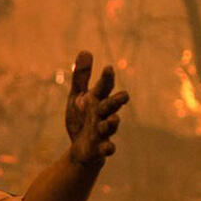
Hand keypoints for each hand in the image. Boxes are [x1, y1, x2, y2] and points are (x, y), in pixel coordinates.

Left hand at [65, 51, 129, 165]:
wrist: (81, 149)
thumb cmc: (82, 118)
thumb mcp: (78, 97)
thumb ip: (81, 77)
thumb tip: (85, 51)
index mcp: (97, 100)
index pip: (104, 87)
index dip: (106, 79)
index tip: (108, 68)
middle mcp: (103, 114)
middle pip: (112, 105)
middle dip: (116, 101)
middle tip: (123, 96)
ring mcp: (103, 131)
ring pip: (110, 126)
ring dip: (112, 123)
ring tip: (113, 119)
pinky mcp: (100, 148)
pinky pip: (107, 148)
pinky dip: (108, 148)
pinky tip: (109, 149)